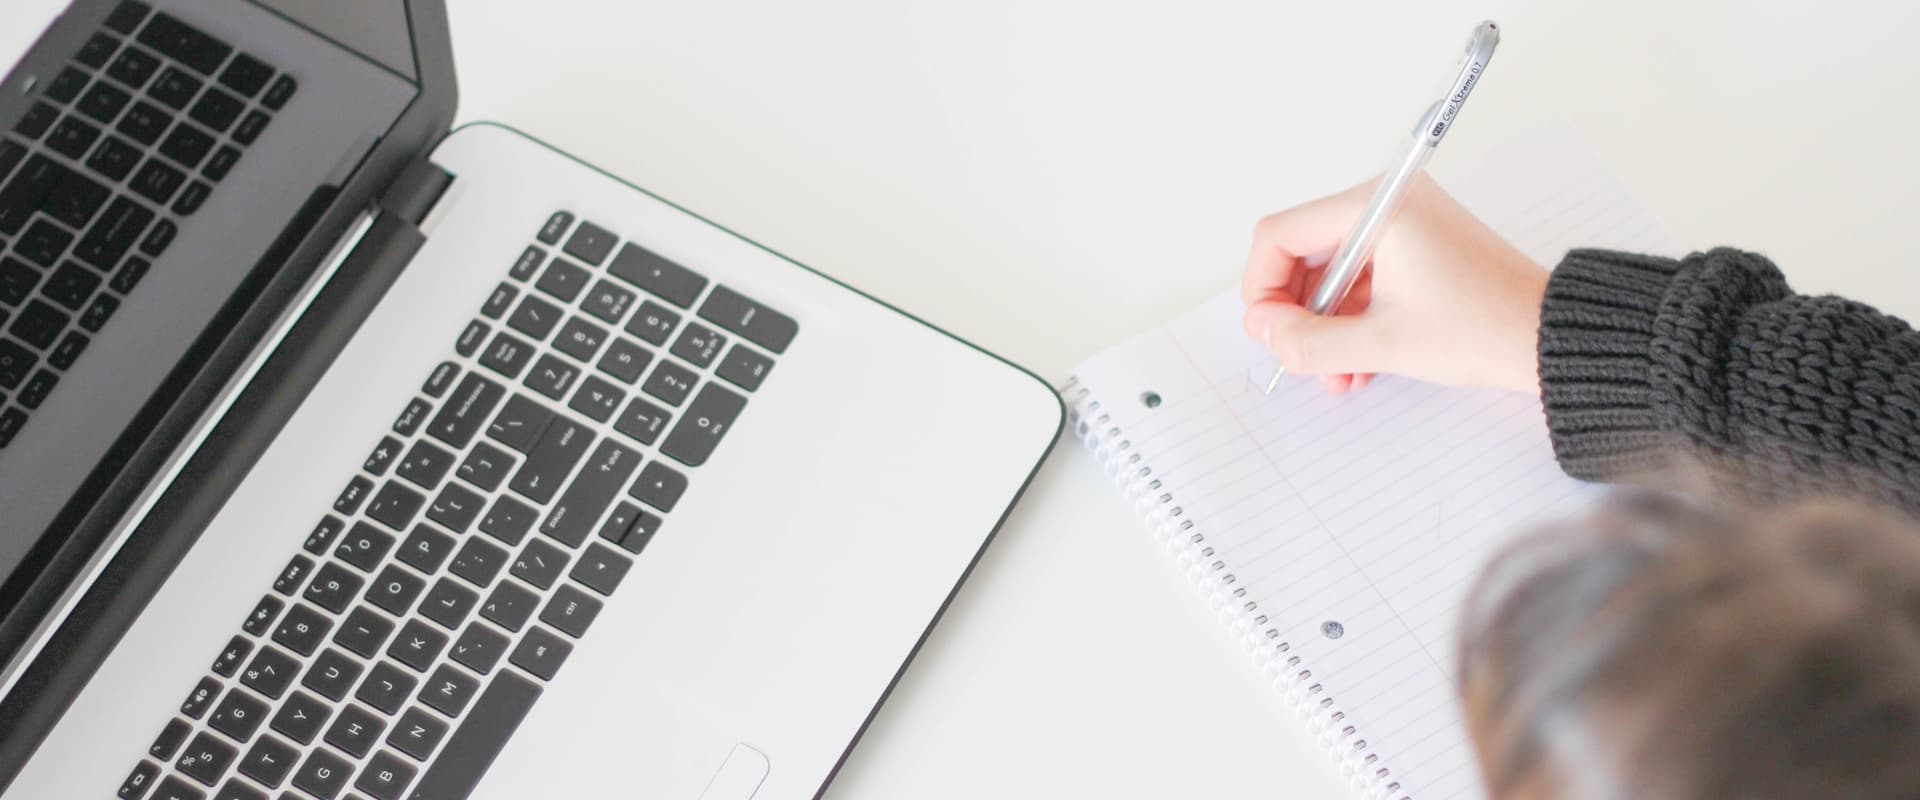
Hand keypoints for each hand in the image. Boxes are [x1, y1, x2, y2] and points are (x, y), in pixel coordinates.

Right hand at [1241, 174, 1548, 394]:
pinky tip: (1357, 364)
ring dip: (1325, 326)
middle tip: (1299, 356)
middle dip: (1297, 313)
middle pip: (1303, 253)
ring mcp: (1403, 225)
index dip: (1262, 288)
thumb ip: (1308, 340)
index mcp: (1377, 207)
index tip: (1269, 332)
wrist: (1549, 338)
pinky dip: (1351, 319)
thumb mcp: (1382, 343)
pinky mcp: (1416, 248)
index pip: (1280, 234)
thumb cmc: (1484, 328)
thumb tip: (1263, 330)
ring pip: (1331, 274)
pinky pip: (1362, 280)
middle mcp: (1387, 204)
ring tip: (1335, 373)